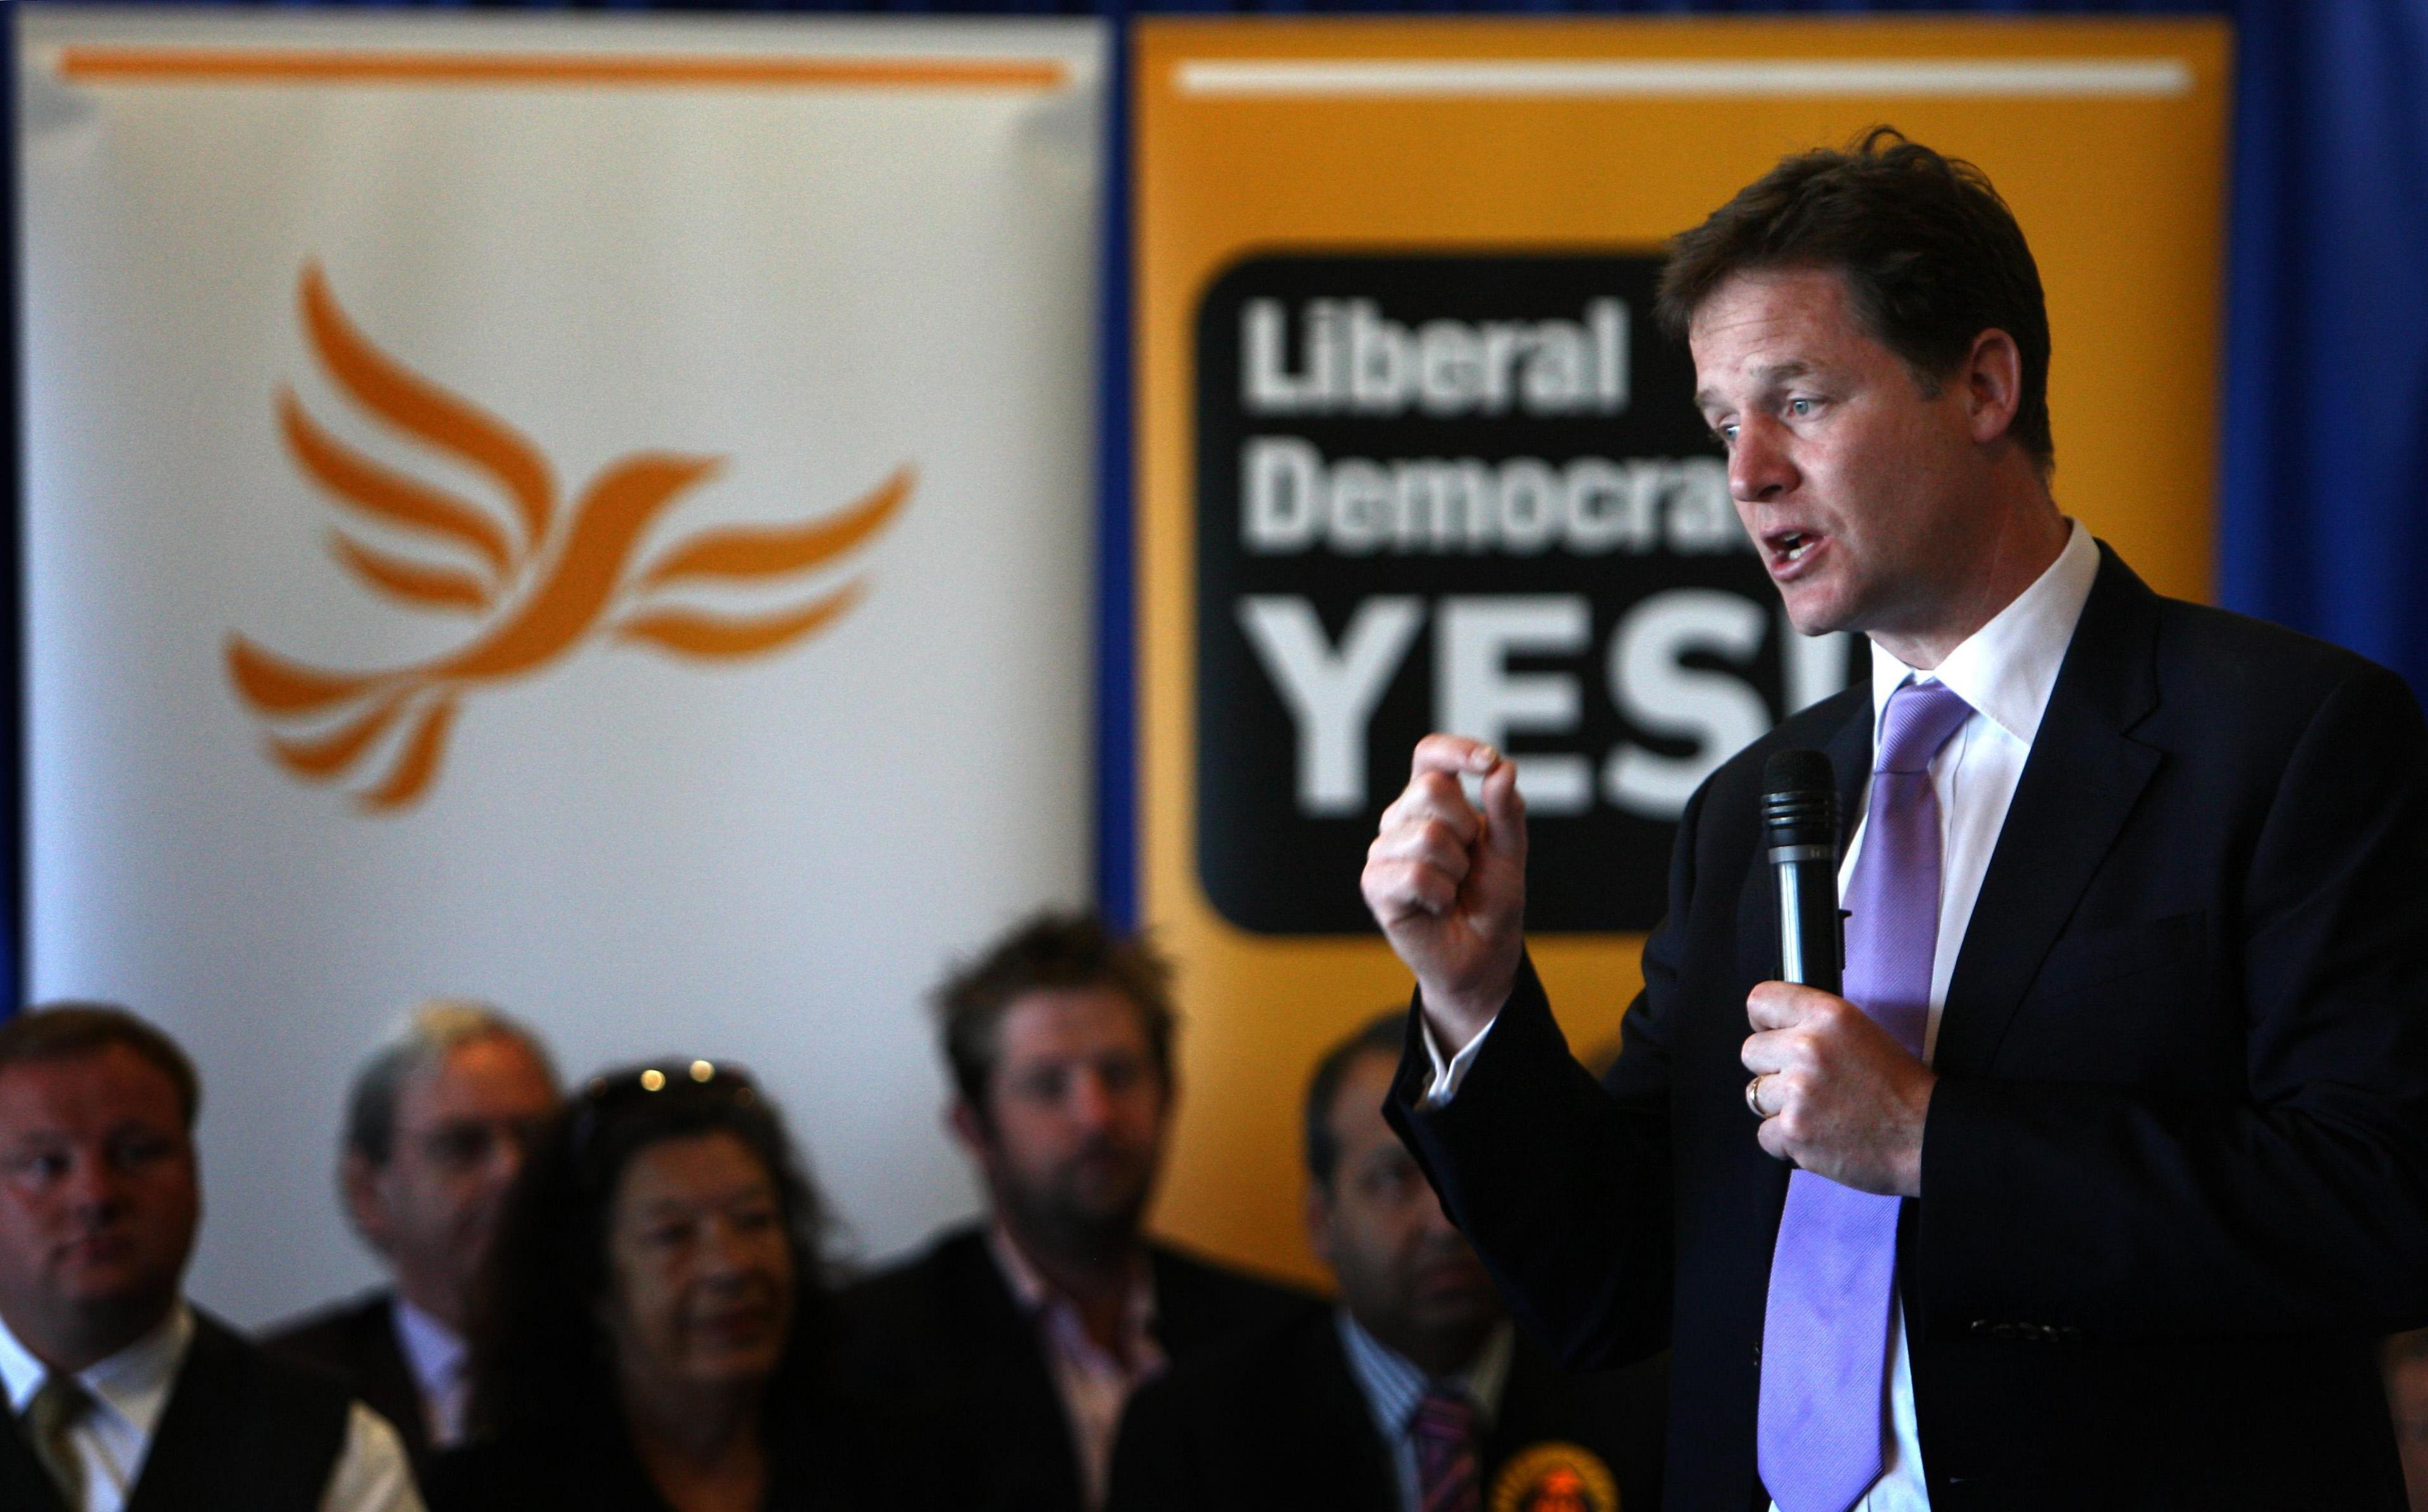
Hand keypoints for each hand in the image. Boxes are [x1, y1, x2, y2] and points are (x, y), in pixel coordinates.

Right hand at [1360, 735, 1527, 1048]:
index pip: (1429, 755)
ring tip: (1453, 888)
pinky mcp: (1375, 885)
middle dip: (1468, 828)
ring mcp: (1383, 851)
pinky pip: (1414, 874)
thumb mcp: (1510, 853)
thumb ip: (1507, 811)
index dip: (1455, 750)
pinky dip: (1440, 894)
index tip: (1487, 762)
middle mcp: (1401, 819)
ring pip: (1427, 836)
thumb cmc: (1491, 900)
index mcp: (1432, 802)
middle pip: (1431, 789)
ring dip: (1457, 869)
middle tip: (1470, 862)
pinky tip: (1437, 905)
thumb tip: (1501, 768)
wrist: (1483, 956)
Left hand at [1741, 983, 1935, 1196]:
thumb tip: (1775, 1032)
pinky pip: (1764, 1134)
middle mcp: (1808, 1048)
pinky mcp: (1794, 1131)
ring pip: (1754, 1094)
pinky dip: (1786, 1141)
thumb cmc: (1903, 1090)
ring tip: (1819, 1112)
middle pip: (1751, 1052)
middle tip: (1807, 1084)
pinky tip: (1819, 1136)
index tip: (1772, 1035)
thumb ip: (1816, 1028)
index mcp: (1829, 1016)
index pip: (1761, 1000)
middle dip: (1773, 1070)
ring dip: (1780, 1107)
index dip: (1764, 1022)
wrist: (1927, 1138)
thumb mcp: (1863, 1034)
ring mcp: (1798, 1092)